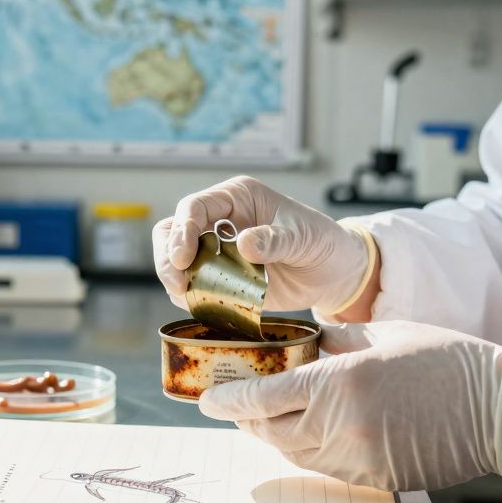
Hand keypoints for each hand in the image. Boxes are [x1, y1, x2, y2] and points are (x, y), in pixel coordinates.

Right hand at [151, 176, 373, 313]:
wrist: (333, 273)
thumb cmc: (321, 242)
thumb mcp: (303, 237)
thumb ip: (275, 239)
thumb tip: (244, 244)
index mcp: (237, 198)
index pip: (195, 206)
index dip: (183, 230)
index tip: (183, 258)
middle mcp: (220, 220)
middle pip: (173, 231)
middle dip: (168, 256)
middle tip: (178, 283)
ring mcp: (216, 249)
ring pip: (174, 257)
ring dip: (173, 277)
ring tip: (186, 295)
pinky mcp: (219, 276)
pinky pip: (191, 284)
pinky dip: (189, 296)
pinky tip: (201, 304)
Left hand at [198, 321, 501, 490]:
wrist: (499, 406)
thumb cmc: (444, 359)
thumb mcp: (380, 333)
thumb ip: (332, 340)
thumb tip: (298, 342)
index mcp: (339, 382)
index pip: (265, 396)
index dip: (230, 400)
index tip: (207, 399)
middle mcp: (341, 425)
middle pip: (271, 431)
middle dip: (246, 420)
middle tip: (232, 406)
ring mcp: (358, 458)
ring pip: (293, 455)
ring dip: (273, 438)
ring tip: (263, 421)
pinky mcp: (375, 479)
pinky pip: (325, 470)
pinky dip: (306, 453)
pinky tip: (304, 436)